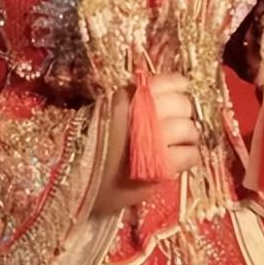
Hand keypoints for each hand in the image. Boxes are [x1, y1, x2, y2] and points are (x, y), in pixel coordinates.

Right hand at [94, 73, 199, 214]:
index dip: (178, 86)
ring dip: (189, 136)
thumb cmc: (87, 148)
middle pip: (182, 105)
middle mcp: (141, 115)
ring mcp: (151, 141)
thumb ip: (129, 103)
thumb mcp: (104, 114)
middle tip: (180, 122)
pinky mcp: (158, 167)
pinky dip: (191, 155)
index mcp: (126, 99)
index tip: (182, 90)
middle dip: (185, 113)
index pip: (166, 82)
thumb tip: (159, 95)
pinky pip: (189, 155)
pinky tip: (184, 158)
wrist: (73, 182)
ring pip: (188, 129)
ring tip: (183, 143)